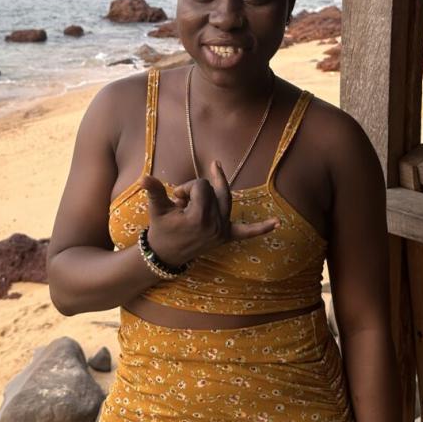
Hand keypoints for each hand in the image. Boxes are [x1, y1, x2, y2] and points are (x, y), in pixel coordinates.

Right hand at [140, 161, 276, 265]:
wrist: (165, 255)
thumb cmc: (161, 230)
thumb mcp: (158, 211)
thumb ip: (155, 192)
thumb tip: (145, 177)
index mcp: (198, 218)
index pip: (200, 187)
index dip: (186, 188)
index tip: (174, 199)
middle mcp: (214, 225)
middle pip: (213, 190)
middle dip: (197, 188)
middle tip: (182, 195)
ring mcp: (221, 231)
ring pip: (226, 200)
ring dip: (220, 186)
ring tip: (216, 166)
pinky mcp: (225, 237)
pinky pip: (246, 233)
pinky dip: (260, 229)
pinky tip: (277, 224)